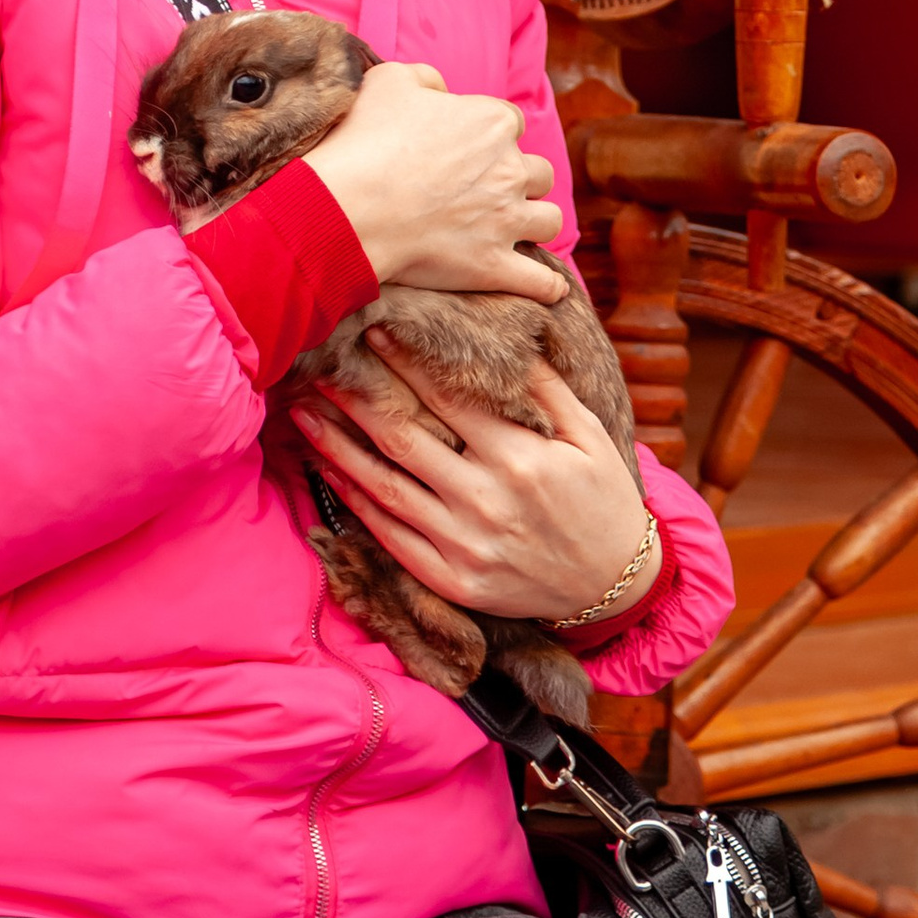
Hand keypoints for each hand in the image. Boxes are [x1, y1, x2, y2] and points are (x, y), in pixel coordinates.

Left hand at [290, 355, 658, 631]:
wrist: (613, 585)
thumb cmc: (603, 500)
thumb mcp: (589, 437)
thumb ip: (546, 389)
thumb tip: (509, 339)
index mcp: (521, 458)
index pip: (447, 398)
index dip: (406, 362)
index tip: (375, 332)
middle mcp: (486, 500)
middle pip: (403, 438)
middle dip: (356, 398)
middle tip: (319, 364)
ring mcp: (465, 544)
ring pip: (385, 487)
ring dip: (338, 447)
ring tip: (304, 414)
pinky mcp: (452, 580)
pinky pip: (391, 536)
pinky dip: (356, 501)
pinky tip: (329, 471)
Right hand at [301, 63, 566, 302]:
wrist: (350, 207)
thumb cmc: (365, 141)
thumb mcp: (389, 81)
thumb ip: (425, 78)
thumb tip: (440, 88)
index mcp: (492, 122)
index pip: (510, 121)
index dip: (489, 134)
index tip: (466, 147)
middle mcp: (511, 169)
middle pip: (539, 172)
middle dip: (520, 178)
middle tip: (487, 189)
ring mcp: (506, 221)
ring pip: (550, 221)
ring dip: (535, 222)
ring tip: (513, 228)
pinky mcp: (494, 266)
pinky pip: (542, 282)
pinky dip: (546, 286)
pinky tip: (548, 288)